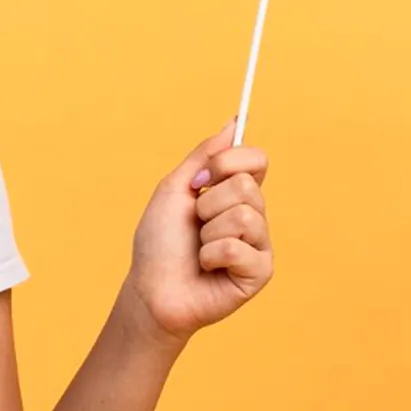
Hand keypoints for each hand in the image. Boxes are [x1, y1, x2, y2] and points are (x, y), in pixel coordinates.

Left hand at [120, 118, 274, 345]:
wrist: (151, 288)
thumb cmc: (159, 243)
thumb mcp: (175, 189)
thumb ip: (205, 155)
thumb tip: (235, 123)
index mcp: (235, 193)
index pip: (257, 159)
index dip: (228, 162)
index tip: (200, 179)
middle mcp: (253, 215)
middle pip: (247, 185)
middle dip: (208, 203)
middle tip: (195, 224)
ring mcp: (259, 244)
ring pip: (245, 216)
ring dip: (209, 232)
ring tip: (200, 249)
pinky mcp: (260, 272)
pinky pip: (239, 249)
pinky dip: (212, 256)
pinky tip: (208, 268)